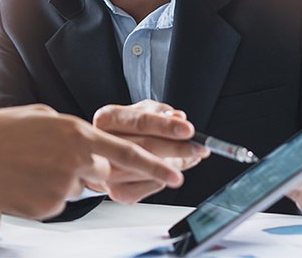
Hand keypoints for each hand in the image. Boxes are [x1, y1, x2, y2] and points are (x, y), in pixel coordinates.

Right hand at [0, 104, 183, 219]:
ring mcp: (62, 188)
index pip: (126, 152)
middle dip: (81, 168)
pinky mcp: (48, 209)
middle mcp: (74, 160)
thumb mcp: (38, 117)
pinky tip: (19, 181)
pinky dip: (42, 194)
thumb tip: (86, 145)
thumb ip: (69, 131)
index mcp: (75, 133)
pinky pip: (56, 204)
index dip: (155, 165)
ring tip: (24, 166)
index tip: (176, 176)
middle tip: (46, 158)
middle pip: (98, 173)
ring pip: (74, 189)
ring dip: (56, 180)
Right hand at [92, 100, 208, 202]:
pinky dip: (163, 180)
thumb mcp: (139, 112)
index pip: (138, 122)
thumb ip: (158, 111)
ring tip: (188, 158)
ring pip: (149, 170)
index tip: (188, 129)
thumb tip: (177, 117)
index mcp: (106, 118)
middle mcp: (103, 144)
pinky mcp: (117, 191)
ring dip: (174, 165)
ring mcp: (107, 170)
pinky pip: (150, 187)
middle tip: (199, 148)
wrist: (103, 156)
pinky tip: (167, 173)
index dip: (165, 126)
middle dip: (177, 148)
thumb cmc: (125, 131)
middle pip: (144, 147)